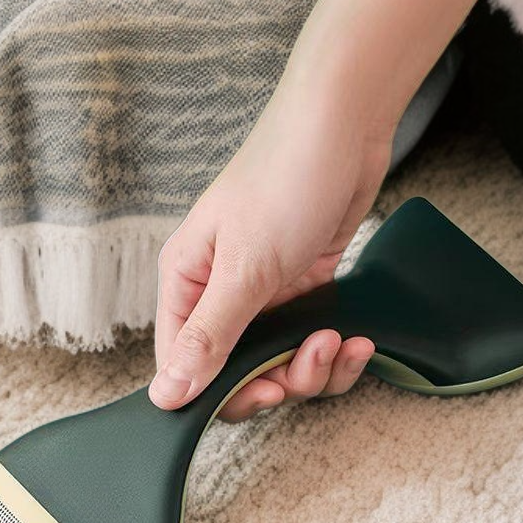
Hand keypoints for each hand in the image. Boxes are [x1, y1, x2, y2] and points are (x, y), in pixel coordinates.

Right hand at [148, 58, 393, 419]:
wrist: (345, 127)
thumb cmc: (285, 181)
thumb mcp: (244, 268)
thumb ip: (207, 336)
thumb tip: (164, 395)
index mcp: (187, 283)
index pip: (186, 365)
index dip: (225, 391)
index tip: (270, 390)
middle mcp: (220, 292)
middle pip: (238, 370)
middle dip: (281, 376)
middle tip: (313, 355)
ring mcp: (264, 292)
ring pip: (280, 360)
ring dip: (314, 366)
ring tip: (341, 340)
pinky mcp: (303, 287)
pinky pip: (311, 339)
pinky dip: (336, 349)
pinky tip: (359, 339)